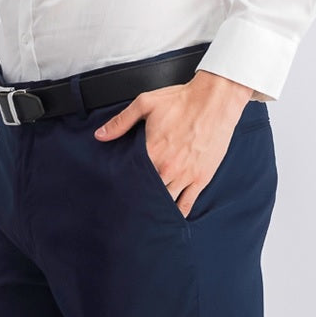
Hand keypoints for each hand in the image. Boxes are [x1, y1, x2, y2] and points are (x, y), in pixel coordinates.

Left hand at [94, 69, 254, 217]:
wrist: (215, 100)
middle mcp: (167, 168)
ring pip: (166, 201)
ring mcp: (185, 175)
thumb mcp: (146, 103)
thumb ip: (121, 121)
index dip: (124, 185)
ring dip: (156, 207)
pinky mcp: (201, 178)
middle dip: (140, 198)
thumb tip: (100, 135)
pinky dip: (178, 213)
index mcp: (151, 151)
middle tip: (131, 206)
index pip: (131, 177)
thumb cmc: (182, 101)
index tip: (118, 190)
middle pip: (148, 193)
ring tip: (147, 212)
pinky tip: (170, 216)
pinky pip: (187, 204)